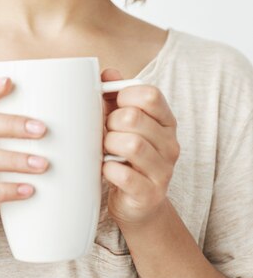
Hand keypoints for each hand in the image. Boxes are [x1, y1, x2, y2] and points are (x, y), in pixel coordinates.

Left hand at [101, 68, 179, 227]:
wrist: (137, 204)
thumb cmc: (125, 154)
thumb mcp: (121, 121)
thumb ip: (114, 95)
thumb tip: (107, 73)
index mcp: (166, 121)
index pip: (151, 95)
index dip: (125, 95)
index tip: (114, 105)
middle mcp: (171, 144)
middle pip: (134, 118)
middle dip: (111, 122)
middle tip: (107, 132)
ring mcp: (164, 170)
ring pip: (131, 145)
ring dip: (109, 144)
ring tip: (106, 150)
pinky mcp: (151, 194)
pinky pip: (125, 175)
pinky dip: (109, 169)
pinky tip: (107, 169)